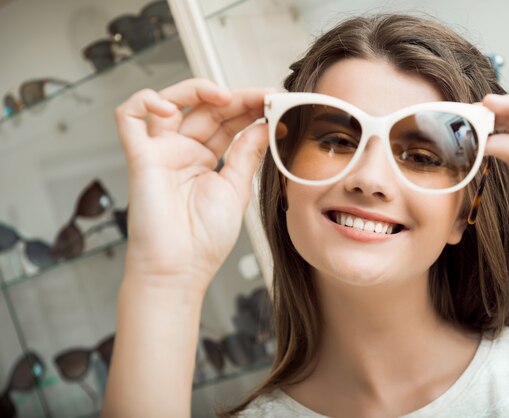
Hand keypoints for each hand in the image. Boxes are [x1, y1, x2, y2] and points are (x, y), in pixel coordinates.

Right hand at [115, 78, 273, 293]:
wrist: (180, 268)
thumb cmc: (205, 239)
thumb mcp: (236, 189)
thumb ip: (247, 154)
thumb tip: (264, 125)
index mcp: (205, 160)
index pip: (227, 122)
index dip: (248, 108)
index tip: (275, 101)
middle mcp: (182, 151)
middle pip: (205, 108)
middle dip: (235, 97)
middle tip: (263, 95)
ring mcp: (160, 152)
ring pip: (169, 101)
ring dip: (196, 90)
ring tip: (225, 96)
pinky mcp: (139, 156)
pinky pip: (129, 117)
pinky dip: (146, 102)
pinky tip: (172, 106)